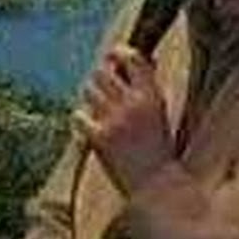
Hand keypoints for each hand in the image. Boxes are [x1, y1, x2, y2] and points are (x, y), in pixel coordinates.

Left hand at [72, 44, 175, 196]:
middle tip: (102, 85)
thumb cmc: (160, 149)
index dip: (119, 53)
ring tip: (97, 105)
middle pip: (103, 71)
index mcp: (152, 96)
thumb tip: (139, 61)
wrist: (156, 185)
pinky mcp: (99, 138)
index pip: (132, 58)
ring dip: (90, 95)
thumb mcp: (161, 113)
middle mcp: (133, 104)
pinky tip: (88, 125)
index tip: (114, 55)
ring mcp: (114, 121)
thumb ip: (148, 88)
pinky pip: (78, 115)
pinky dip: (81, 118)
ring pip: (88, 90)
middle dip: (100, 76)